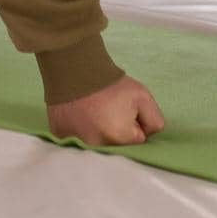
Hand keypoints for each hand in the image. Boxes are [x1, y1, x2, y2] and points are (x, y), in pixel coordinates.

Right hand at [46, 74, 166, 145]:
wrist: (75, 70)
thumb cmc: (110, 84)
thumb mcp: (143, 96)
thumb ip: (154, 121)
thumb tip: (147, 135)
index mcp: (119, 138)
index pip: (137, 139)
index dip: (134, 122)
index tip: (124, 109)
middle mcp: (98, 147)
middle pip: (118, 146)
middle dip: (117, 132)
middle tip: (109, 111)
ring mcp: (78, 144)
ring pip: (98, 145)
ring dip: (98, 133)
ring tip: (93, 114)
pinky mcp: (62, 138)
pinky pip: (78, 141)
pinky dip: (80, 132)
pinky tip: (79, 117)